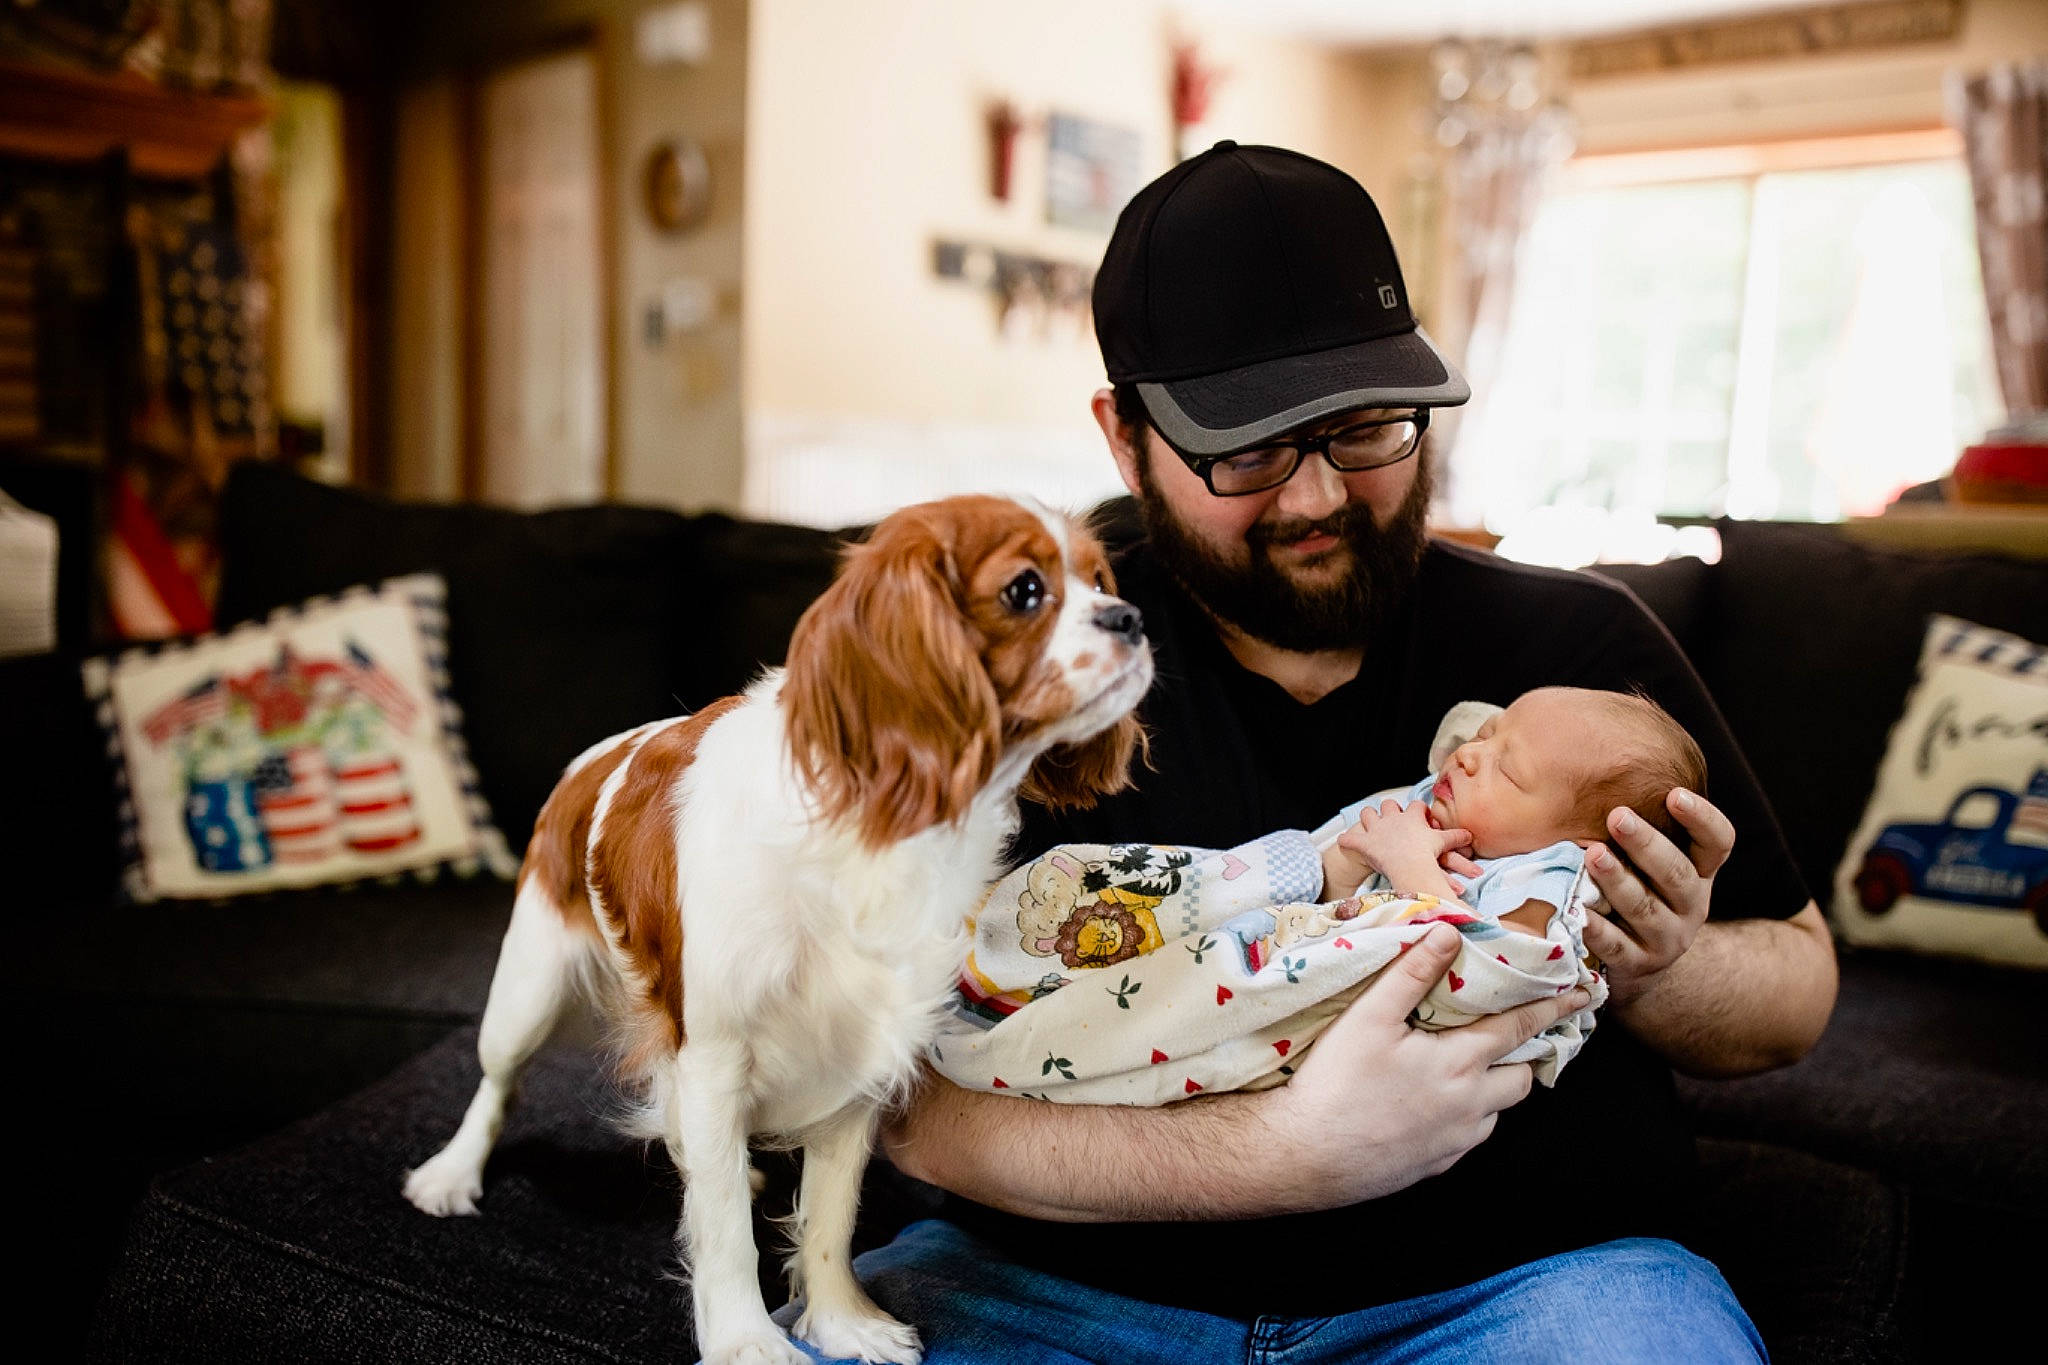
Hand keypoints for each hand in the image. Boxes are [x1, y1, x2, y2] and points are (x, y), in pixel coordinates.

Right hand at [1266, 924, 1590, 1205]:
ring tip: (1476, 1067)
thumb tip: (1448, 932)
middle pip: (1522, 1078)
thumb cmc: (1335, 1082)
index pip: (1519, 1027)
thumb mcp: (1368, 1017)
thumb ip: (1411, 972)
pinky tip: (1442, 1103)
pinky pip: (1470, 1136)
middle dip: (1529, 1054)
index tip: (1583, 994)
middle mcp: (1470, 1105)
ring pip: (1498, 1110)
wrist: (1307, 1156)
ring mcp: (1455, 1141)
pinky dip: (1470, 1114)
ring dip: (1497, 1086)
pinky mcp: (1437, 1165)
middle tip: (1525, 1036)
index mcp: (1459, 1063)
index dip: (1552, 1007)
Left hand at [1339, 800, 1471, 884]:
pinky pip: (1350, 839)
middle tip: (1392, 815)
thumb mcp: (1444, 843)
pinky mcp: (1364, 843)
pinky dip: (1347, 841)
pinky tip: (1345, 841)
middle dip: (1390, 809)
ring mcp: (1376, 829)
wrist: (1410, 865)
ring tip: (1369, 822)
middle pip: (1389, 804)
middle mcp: (1392, 818)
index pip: (1416, 806)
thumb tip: (1471, 836)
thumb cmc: (1427, 853)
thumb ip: (1456, 837)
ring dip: (1368, 818)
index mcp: (1412, 816)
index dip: (1418, 810)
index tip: (1420, 814)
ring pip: (1367, 814)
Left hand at [1582, 788, 1733, 1010]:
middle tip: (1618, 816)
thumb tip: (1594, 758)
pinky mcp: (1638, 964)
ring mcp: (1667, 937)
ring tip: (1593, 855)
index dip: (1702, 819)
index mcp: (1698, 872)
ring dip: (1619, 880)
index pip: (1717, 842)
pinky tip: (1577, 911)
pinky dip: (1596, 928)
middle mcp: (1691, 903)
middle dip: (1647, 844)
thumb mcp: (1650, 861)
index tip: (1674, 794)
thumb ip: (1638, 824)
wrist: (1639, 964)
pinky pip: (1616, 946)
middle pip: (1677, 873)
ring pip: (1645, 907)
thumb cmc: (1637, 890)